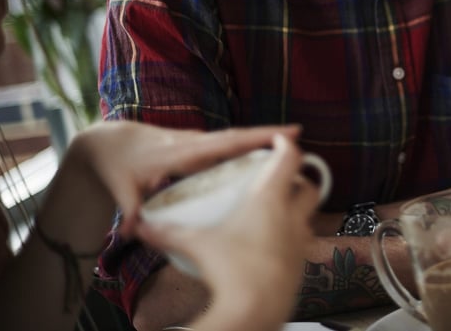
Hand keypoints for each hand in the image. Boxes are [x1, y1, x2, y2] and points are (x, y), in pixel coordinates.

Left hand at [65, 121, 303, 235]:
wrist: (109, 142)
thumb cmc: (117, 165)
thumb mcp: (121, 189)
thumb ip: (130, 211)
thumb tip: (133, 234)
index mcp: (181, 152)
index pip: (222, 144)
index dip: (251, 139)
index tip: (277, 134)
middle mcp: (193, 142)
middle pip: (236, 137)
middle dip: (267, 135)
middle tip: (299, 136)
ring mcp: (196, 141)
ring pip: (234, 140)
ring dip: (260, 141)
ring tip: (292, 149)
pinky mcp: (197, 146)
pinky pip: (226, 146)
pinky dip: (246, 148)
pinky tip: (264, 159)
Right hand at [136, 134, 318, 328]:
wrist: (256, 309)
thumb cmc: (231, 270)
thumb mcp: (196, 246)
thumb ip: (169, 233)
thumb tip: (141, 228)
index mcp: (270, 199)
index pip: (290, 158)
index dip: (286, 144)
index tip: (279, 139)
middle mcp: (292, 215)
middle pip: (309, 186)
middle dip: (299, 179)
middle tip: (280, 179)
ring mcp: (301, 240)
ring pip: (309, 215)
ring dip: (297, 208)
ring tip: (275, 211)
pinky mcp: (302, 263)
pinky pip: (303, 242)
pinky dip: (292, 235)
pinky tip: (272, 244)